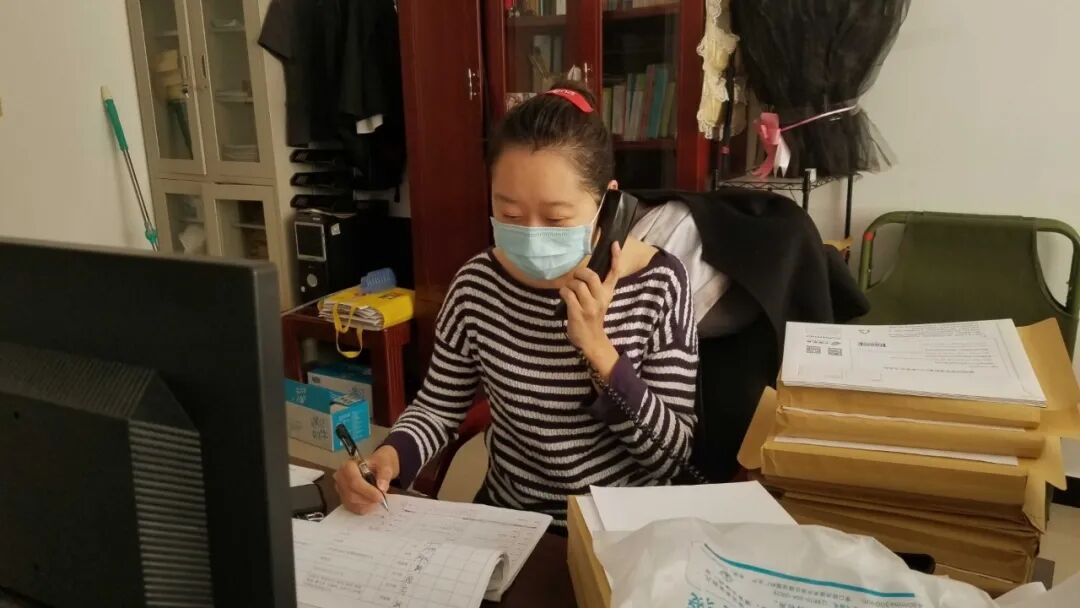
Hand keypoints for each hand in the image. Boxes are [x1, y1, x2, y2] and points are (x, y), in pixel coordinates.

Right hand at [333, 445, 398, 514]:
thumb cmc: (378, 464)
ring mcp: (340, 490)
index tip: (381, 497)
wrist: (376, 467)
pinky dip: (365, 508)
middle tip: (382, 498)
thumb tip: (382, 487)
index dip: (367, 491)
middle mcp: (340, 478)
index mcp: (348, 466)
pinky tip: (372, 502)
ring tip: (378, 498)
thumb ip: (385, 474)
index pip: (354, 481)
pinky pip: (353, 508)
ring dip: (367, 504)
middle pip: (351, 495)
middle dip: (368, 499)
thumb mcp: (385, 464)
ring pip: (352, 503)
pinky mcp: (344, 499)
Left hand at [560, 241, 621, 379]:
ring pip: (576, 285)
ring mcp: (590, 306)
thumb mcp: (600, 301)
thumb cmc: (593, 317)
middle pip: (591, 276)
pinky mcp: (578, 312)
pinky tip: (565, 297)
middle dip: (580, 273)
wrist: (592, 340)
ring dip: (569, 285)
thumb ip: (596, 287)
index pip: (614, 273)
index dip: (615, 257)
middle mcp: (601, 299)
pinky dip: (563, 292)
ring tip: (569, 292)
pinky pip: (567, 294)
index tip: (614, 243)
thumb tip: (584, 271)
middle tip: (576, 279)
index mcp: (608, 294)